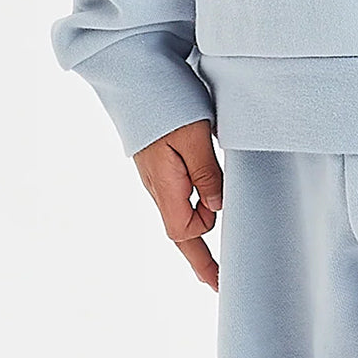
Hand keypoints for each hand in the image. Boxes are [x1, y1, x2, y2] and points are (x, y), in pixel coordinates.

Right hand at [133, 118, 223, 289]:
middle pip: (179, 230)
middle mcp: (157, 185)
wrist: (133, 76)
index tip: (223, 246)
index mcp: (165, 184)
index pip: (184, 230)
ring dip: (198, 227)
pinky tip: (202, 205)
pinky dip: (191, 207)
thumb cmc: (165, 102)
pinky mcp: (159, 161)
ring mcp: (156, 174)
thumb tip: (217, 206)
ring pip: (178, 211)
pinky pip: (176, 194)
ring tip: (216, 245)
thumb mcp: (194, 135)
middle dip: (198, 258)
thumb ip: (206, 172)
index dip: (205, 237)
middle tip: (218, 281)